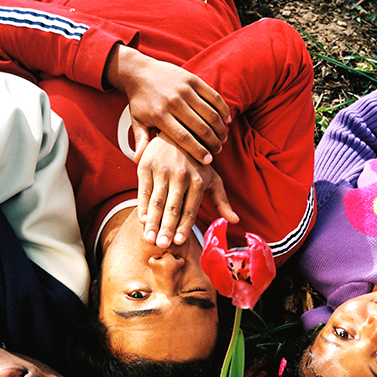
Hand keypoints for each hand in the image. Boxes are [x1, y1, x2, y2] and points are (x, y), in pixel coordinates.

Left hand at [105, 44, 230, 164]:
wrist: (138, 71)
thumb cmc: (140, 102)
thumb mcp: (137, 122)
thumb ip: (141, 142)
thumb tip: (139, 162)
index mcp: (160, 116)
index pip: (184, 138)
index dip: (198, 150)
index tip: (208, 161)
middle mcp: (173, 102)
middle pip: (200, 127)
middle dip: (213, 142)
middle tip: (218, 150)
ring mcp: (184, 89)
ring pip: (210, 113)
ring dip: (220, 128)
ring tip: (223, 138)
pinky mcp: (192, 79)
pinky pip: (213, 96)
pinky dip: (223, 109)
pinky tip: (228, 120)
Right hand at [137, 133, 238, 247]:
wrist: (177, 131)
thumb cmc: (197, 162)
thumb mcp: (213, 178)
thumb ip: (222, 201)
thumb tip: (235, 221)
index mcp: (198, 180)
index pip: (190, 209)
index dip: (184, 226)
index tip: (179, 241)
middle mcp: (180, 175)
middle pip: (173, 207)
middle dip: (167, 228)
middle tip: (163, 245)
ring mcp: (162, 170)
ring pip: (157, 201)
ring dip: (153, 221)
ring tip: (149, 239)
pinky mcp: (146, 166)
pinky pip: (143, 190)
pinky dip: (142, 206)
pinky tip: (141, 220)